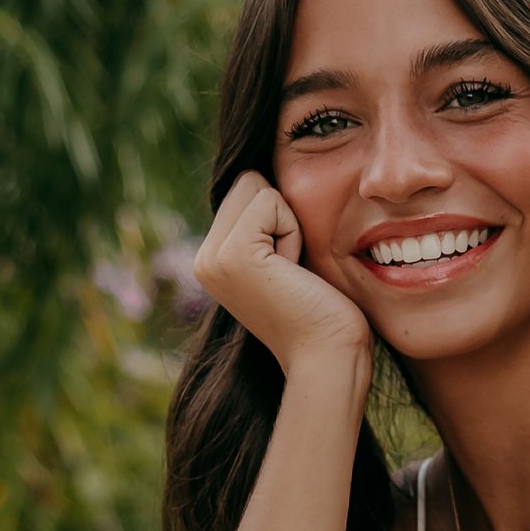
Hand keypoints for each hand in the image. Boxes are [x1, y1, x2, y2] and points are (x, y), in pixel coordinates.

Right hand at [193, 170, 372, 378]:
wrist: (326, 356)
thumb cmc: (321, 311)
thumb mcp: (284, 258)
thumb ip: (265, 225)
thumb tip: (268, 175)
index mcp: (211, 258)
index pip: (245, 189)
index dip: (280, 217)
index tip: (287, 267)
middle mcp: (202, 258)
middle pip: (247, 180)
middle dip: (282, 214)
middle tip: (290, 269)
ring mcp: (212, 257)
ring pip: (256, 185)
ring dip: (288, 222)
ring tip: (290, 271)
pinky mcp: (232, 254)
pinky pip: (270, 201)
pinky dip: (293, 231)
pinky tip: (292, 272)